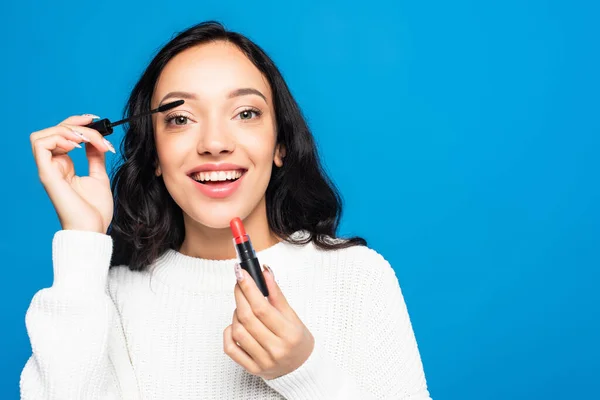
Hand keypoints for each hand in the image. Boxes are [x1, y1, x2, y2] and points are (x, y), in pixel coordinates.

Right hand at [30, 115, 115, 233]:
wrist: (93, 229)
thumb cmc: (95, 210)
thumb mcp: (99, 176)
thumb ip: (95, 157)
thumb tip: (96, 140)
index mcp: (64, 166)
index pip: (62, 135)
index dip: (77, 123)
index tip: (97, 120)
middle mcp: (53, 166)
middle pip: (54, 131)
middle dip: (77, 125)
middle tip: (99, 134)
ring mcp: (49, 170)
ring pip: (43, 134)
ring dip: (68, 130)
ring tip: (87, 140)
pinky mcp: (47, 174)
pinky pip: (40, 145)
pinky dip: (57, 138)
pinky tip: (76, 145)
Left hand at [223, 265, 314, 379]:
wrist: (301, 368)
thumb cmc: (297, 340)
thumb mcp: (292, 316)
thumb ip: (277, 295)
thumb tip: (265, 273)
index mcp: (289, 334)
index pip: (262, 308)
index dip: (249, 288)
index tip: (242, 273)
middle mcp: (275, 349)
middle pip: (248, 318)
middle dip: (240, 295)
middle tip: (240, 282)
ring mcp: (262, 361)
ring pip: (237, 331)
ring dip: (236, 314)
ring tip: (243, 308)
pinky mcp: (251, 369)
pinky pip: (230, 348)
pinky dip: (228, 332)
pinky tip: (236, 325)